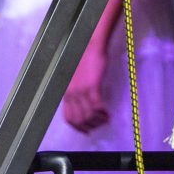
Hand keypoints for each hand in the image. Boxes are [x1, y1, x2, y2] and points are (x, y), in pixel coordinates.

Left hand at [61, 0, 125, 134]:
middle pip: (79, 119)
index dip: (78, 126)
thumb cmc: (83, 56)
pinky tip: (108, 113)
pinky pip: (97, 106)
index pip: (68, 118)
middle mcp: (71, 93)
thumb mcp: (74, 77)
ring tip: (105, 119)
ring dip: (98, 121)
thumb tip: (80, 102)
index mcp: (65, 91)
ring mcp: (81, 90)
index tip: (86, 130)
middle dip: (90, 126)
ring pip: (89, 115)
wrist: (90, 43)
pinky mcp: (93, 86)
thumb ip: (75, 90)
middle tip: (100, 125)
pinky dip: (103, 113)